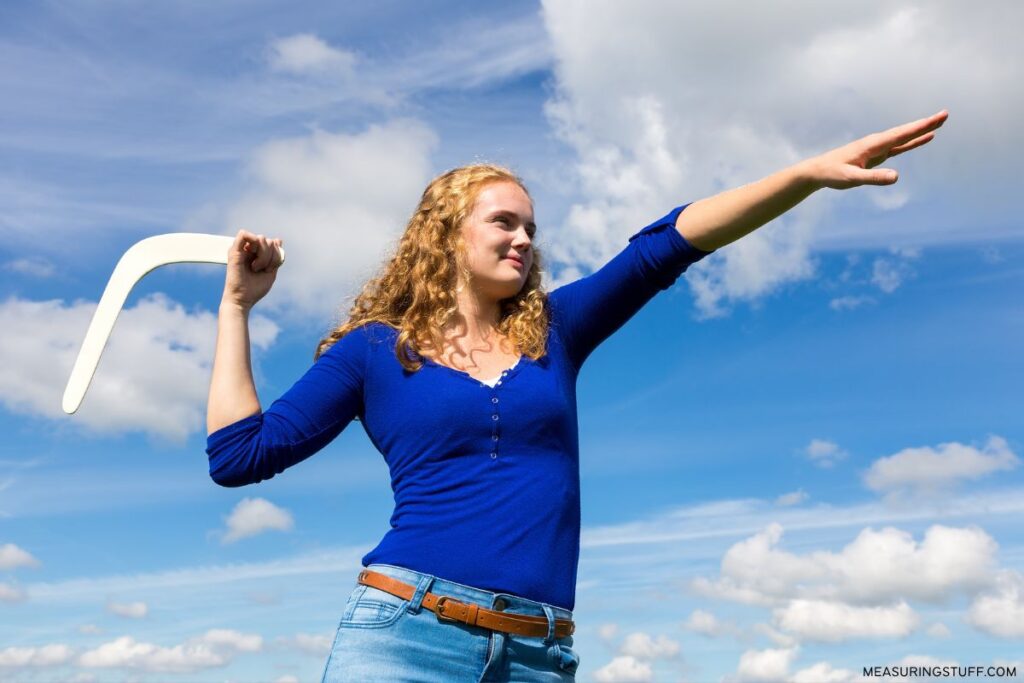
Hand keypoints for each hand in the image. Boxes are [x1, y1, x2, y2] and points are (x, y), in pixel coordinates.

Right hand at [222, 230, 284, 309]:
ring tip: (256, 267)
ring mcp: (242, 250)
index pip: (273, 244)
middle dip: (271, 255)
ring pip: (261, 238)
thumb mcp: (271, 272)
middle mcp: (249, 251)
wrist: (242, 299)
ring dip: (264, 254)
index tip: (272, 268)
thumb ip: (275, 257)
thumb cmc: (255, 289)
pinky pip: (243, 234)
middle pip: (268, 240)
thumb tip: (278, 240)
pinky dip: (252, 241)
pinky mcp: (234, 251)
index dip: (277, 255)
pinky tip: (253, 255)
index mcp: (258, 255)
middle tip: (263, 269)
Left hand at [804, 110, 947, 190]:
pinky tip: (923, 138)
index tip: (938, 118)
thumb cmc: (833, 174)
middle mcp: (877, 143)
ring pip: (904, 138)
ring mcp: (878, 148)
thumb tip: (896, 176)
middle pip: (906, 132)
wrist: (818, 171)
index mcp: (873, 145)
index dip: (921, 127)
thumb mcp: (853, 179)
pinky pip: (899, 147)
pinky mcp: (876, 155)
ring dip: (921, 131)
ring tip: (939, 123)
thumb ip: (873, 178)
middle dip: (926, 124)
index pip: (902, 135)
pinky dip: (912, 141)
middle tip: (945, 114)